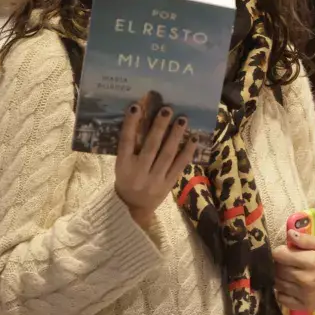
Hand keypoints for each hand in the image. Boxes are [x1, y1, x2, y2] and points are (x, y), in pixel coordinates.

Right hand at [115, 95, 196, 228]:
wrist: (132, 208)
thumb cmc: (126, 180)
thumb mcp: (121, 165)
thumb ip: (130, 147)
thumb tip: (143, 119)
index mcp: (123, 165)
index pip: (126, 141)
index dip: (130, 124)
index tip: (137, 106)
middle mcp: (138, 172)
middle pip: (151, 146)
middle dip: (160, 127)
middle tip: (167, 110)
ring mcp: (154, 180)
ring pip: (167, 155)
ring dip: (176, 136)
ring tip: (182, 120)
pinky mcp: (167, 185)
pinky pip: (179, 166)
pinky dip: (187, 152)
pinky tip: (194, 139)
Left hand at [273, 230, 314, 311]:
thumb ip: (309, 240)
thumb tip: (289, 234)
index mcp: (311, 262)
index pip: (280, 255)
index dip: (280, 250)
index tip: (286, 250)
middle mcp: (304, 279)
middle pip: (278, 269)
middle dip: (279, 262)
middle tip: (288, 260)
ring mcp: (304, 295)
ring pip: (278, 283)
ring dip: (280, 276)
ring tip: (289, 271)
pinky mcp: (306, 306)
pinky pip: (283, 299)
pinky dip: (281, 292)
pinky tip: (288, 286)